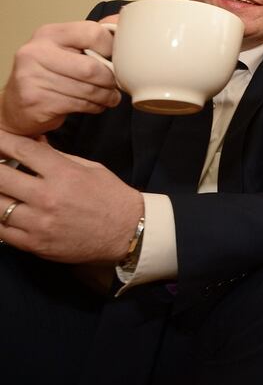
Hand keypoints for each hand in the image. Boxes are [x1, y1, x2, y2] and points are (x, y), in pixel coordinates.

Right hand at [0, 20, 120, 136]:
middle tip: (115, 85)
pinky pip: (79, 104)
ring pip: (88, 89)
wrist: (17, 105)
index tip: (116, 59)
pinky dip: (94, 107)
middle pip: (92, 68)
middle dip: (111, 80)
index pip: (93, 33)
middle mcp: (37, 52)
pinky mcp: (35, 100)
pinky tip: (93, 105)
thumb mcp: (67, 49)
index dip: (112, 49)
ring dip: (106, 97)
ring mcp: (33, 76)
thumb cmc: (49, 74)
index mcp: (49, 34)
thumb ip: (92, 37)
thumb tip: (122, 20)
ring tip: (108, 97)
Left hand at [0, 130, 142, 263]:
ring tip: (2, 189)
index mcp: (64, 174)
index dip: (2, 140)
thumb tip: (34, 143)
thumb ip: (58, 157)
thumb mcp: (90, 169)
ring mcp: (39, 223)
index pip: (22, 150)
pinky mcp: (35, 244)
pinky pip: (1, 231)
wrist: (128, 232)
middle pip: (0, 177)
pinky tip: (2, 211)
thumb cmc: (112, 198)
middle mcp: (48, 198)